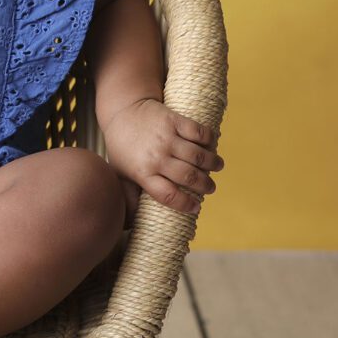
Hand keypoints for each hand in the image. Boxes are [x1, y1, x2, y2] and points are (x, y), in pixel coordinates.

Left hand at [102, 99, 223, 215]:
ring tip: (217, 167)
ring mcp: (165, 137)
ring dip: (213, 163)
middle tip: (210, 188)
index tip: (196, 207)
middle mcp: (155, 156)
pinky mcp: (173, 119)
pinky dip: (209, 140)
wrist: (122, 110)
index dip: (186, 204)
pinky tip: (212, 146)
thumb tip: (129, 227)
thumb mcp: (119, 173)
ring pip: (198, 156)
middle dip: (206, 185)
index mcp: (142, 172)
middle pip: (189, 177)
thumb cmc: (122, 146)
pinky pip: (198, 132)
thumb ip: (127, 197)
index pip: (168, 195)